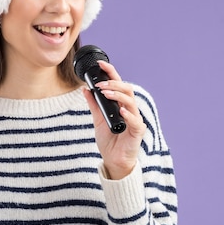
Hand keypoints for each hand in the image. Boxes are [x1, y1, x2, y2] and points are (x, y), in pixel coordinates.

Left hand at [82, 61, 146, 179]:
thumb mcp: (97, 120)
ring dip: (117, 95)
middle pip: (127, 89)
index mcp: (121, 105)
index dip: (111, 73)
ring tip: (105, 93)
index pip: (118, 84)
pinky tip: (120, 111)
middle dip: (114, 83)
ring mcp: (135, 119)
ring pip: (131, 102)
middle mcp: (129, 109)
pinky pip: (135, 120)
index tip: (101, 64)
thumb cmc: (109, 141)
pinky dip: (128, 114)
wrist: (113, 160)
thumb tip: (85, 89)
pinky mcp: (138, 131)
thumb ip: (94, 105)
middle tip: (101, 84)